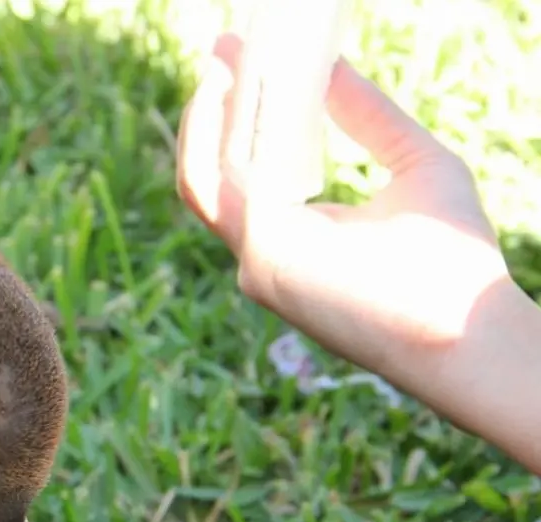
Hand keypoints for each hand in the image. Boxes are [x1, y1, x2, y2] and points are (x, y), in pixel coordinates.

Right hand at [178, 32, 507, 386]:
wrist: (467, 325)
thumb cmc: (453, 258)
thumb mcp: (411, 161)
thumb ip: (367, 116)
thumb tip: (330, 65)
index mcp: (294, 236)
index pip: (244, 172)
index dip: (238, 115)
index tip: (241, 58)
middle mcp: (262, 253)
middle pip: (210, 170)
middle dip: (210, 106)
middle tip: (225, 47)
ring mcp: (255, 261)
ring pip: (203, 177)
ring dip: (207, 115)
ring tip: (226, 60)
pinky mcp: (262, 259)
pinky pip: (225, 186)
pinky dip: (225, 135)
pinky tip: (243, 92)